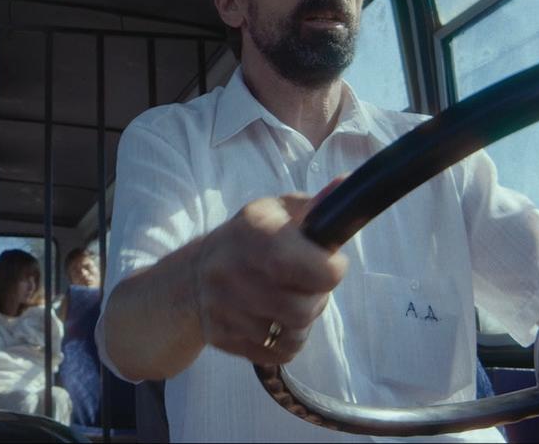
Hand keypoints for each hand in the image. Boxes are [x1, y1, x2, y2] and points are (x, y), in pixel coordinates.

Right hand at [191, 180, 347, 365]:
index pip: (317, 270)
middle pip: (305, 309)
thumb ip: (316, 205)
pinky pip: (277, 355)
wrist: (191, 278)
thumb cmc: (247, 241)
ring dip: (300, 323)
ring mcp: (225, 308)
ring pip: (293, 336)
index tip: (326, 262)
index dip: (332, 269)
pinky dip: (284, 342)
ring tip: (288, 304)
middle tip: (305, 286)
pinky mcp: (223, 337)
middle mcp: (235, 270)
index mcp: (255, 232)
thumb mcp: (275, 212)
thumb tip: (347, 184)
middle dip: (315, 299)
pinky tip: (273, 322)